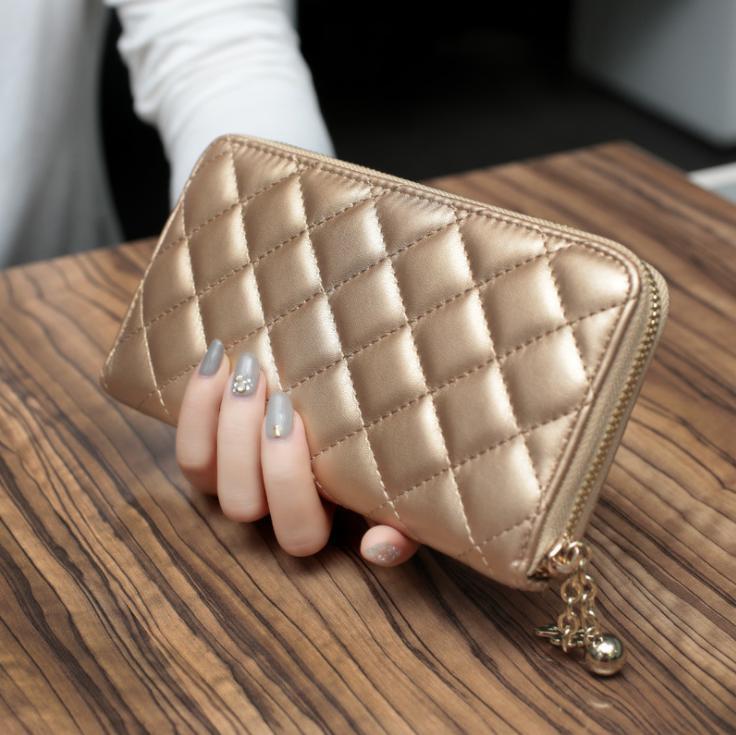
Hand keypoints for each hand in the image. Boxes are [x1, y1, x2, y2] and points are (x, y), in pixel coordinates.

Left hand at [175, 339, 419, 566]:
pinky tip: (218, 358)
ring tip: (249, 370)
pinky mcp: (203, 457)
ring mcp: (229, 484)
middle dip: (251, 444)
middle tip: (277, 392)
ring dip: (225, 420)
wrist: (327, 392)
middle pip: (244, 503)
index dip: (289, 484)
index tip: (298, 421)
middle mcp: (267, 509)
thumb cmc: (367, 440)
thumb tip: (378, 549)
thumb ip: (398, 518)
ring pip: (207, 475)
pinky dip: (196, 402)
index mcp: (315, 519)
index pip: (298, 532)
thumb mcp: (391, 481)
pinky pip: (187, 445)